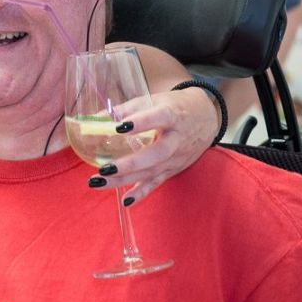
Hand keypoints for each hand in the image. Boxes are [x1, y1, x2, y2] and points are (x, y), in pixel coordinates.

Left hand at [90, 87, 216, 202]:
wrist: (207, 117)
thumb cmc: (175, 107)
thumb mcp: (154, 100)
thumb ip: (125, 109)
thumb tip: (94, 119)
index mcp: (173, 115)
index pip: (160, 118)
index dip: (142, 123)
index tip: (120, 128)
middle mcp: (177, 139)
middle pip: (156, 153)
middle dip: (130, 163)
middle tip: (104, 168)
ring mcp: (176, 157)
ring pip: (152, 171)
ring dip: (125, 179)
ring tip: (99, 181)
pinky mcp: (173, 169)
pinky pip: (157, 183)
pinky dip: (142, 193)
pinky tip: (125, 201)